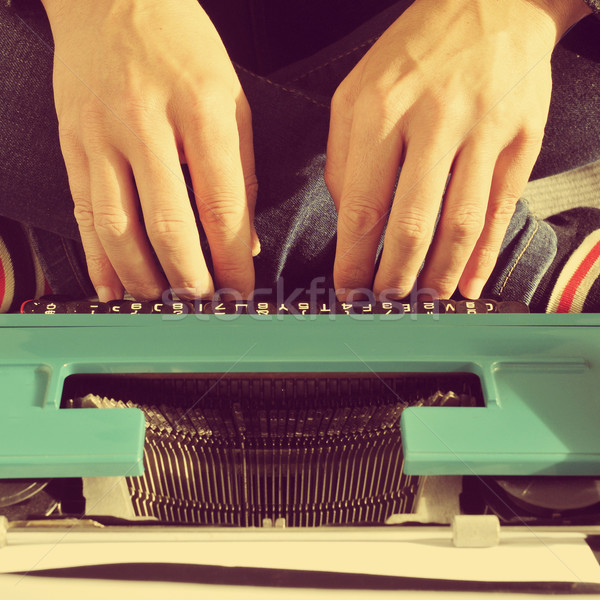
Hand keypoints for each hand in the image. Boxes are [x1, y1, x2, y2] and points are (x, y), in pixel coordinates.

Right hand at [42, 0, 258, 300]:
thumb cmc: (182, 48)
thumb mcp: (232, 102)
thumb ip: (242, 174)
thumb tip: (243, 241)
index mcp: (201, 111)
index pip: (221, 205)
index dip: (232, 259)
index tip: (241, 291)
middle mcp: (147, 123)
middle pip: (168, 223)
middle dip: (188, 277)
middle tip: (201, 305)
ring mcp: (102, 134)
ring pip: (118, 226)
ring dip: (141, 276)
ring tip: (161, 302)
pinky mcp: (73, 143)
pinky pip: (83, 211)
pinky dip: (97, 258)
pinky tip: (112, 285)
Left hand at [327, 0, 590, 299]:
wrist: (492, 2)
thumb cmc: (413, 53)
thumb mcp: (354, 92)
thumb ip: (342, 158)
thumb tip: (349, 219)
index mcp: (382, 112)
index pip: (361, 206)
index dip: (353, 259)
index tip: (347, 290)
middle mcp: (434, 122)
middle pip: (413, 224)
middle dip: (396, 277)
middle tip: (385, 302)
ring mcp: (484, 131)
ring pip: (461, 224)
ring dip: (440, 273)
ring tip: (425, 299)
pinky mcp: (522, 138)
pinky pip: (501, 208)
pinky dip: (484, 253)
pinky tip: (469, 280)